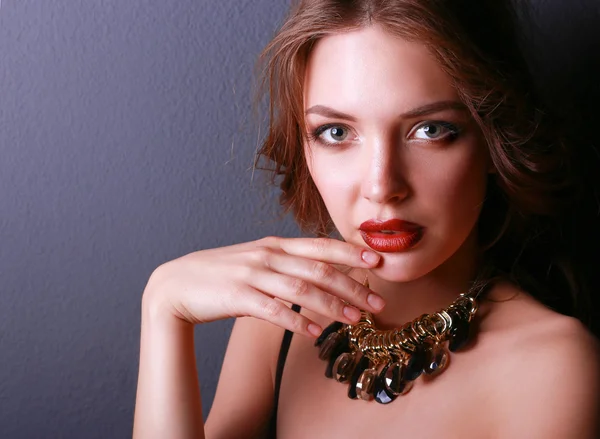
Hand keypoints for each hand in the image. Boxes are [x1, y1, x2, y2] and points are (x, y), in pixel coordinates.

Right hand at [142, 236, 384, 336]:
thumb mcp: (257, 260)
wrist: (177, 284)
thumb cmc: (222, 274)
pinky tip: (314, 332)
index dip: (350, 253)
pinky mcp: (238, 296)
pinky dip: (296, 321)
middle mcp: (267, 256)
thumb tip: (319, 274)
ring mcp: (252, 275)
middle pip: (319, 270)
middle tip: (377, 303)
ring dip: (331, 305)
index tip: (377, 263)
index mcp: (274, 245)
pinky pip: (274, 310)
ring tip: (354, 320)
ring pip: (301, 289)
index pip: (320, 246)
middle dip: (352, 286)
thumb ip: (286, 264)